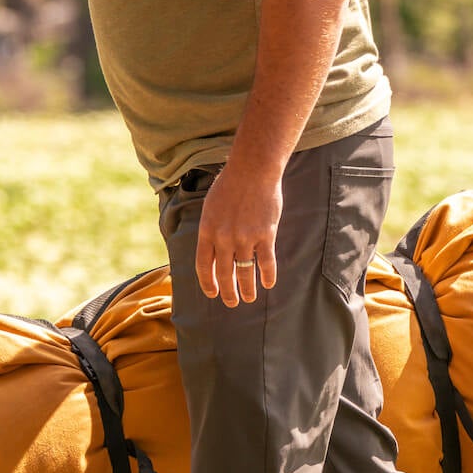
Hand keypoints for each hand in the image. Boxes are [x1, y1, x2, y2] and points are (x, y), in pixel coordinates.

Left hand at [194, 160, 281, 306]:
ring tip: (250, 298)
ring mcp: (245, 238)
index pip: (204, 265)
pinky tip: (268, 284)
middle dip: (227, 292)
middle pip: (224, 273)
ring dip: (247, 289)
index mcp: (207, 230)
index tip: (212, 293)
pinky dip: (267, 276)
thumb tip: (214, 250)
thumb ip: (212, 230)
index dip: (208, 282)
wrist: (252, 170)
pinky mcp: (265, 235)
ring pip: (245, 272)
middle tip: (231, 302)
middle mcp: (224, 238)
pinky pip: (266, 262)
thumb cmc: (230, 185)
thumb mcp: (211, 207)